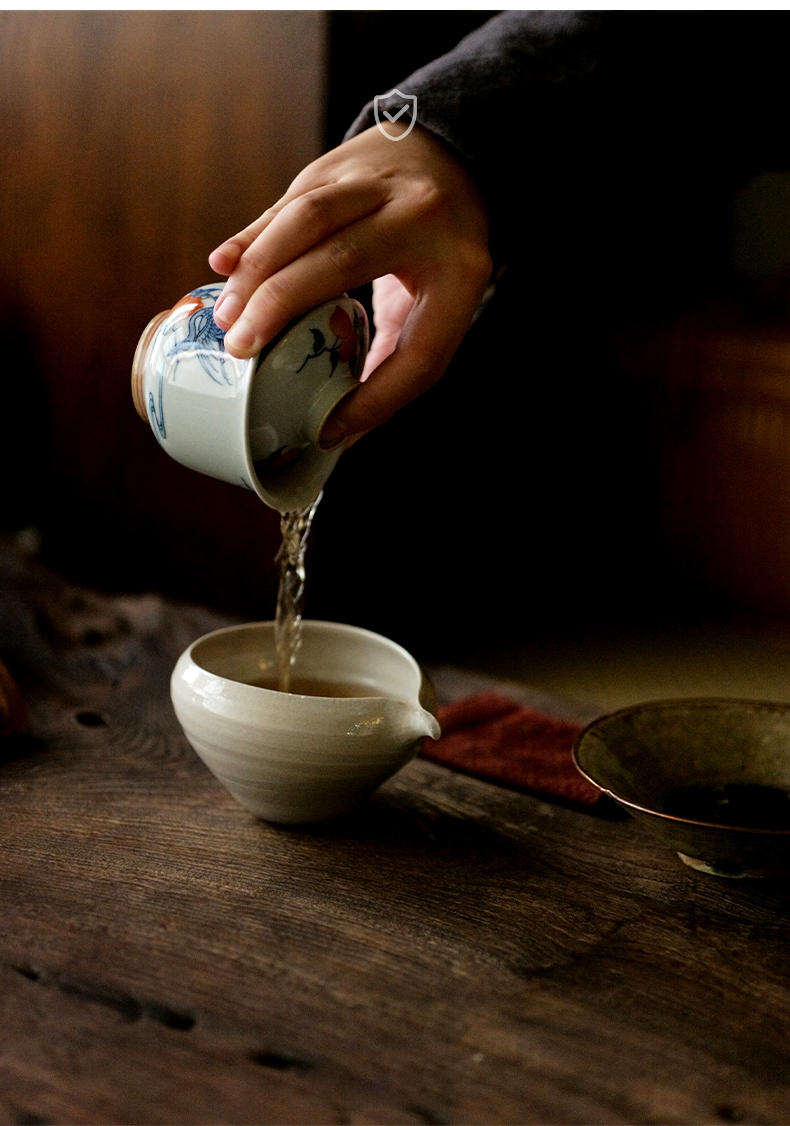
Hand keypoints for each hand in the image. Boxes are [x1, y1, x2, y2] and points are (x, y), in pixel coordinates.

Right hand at [209, 123, 490, 442]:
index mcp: (461, 273)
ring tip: (227, 314)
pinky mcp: (337, 166)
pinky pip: (287, 202)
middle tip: (240, 349)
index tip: (330, 427)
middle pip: (345, 259)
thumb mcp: (437, 305)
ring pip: (307, 218)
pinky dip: (251, 237)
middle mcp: (422, 218)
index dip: (377, 398)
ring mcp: (377, 182)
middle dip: (282, 305)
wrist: (450, 159)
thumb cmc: (437, 254)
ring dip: (257, 268)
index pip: (420, 351)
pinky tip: (223, 265)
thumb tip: (337, 429)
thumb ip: (397, 357)